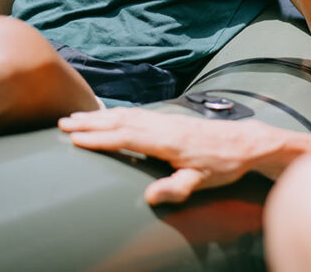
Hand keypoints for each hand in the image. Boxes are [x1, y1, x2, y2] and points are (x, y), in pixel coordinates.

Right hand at [59, 107, 267, 204]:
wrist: (247, 142)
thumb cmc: (224, 164)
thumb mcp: (202, 182)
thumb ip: (176, 189)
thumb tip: (149, 197)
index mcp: (168, 141)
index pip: (126, 137)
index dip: (99, 138)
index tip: (74, 138)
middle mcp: (165, 125)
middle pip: (121, 120)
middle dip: (90, 122)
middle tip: (63, 123)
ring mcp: (168, 120)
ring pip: (128, 114)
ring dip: (101, 115)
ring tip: (77, 117)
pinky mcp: (172, 119)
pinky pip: (138, 113)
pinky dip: (118, 113)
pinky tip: (110, 115)